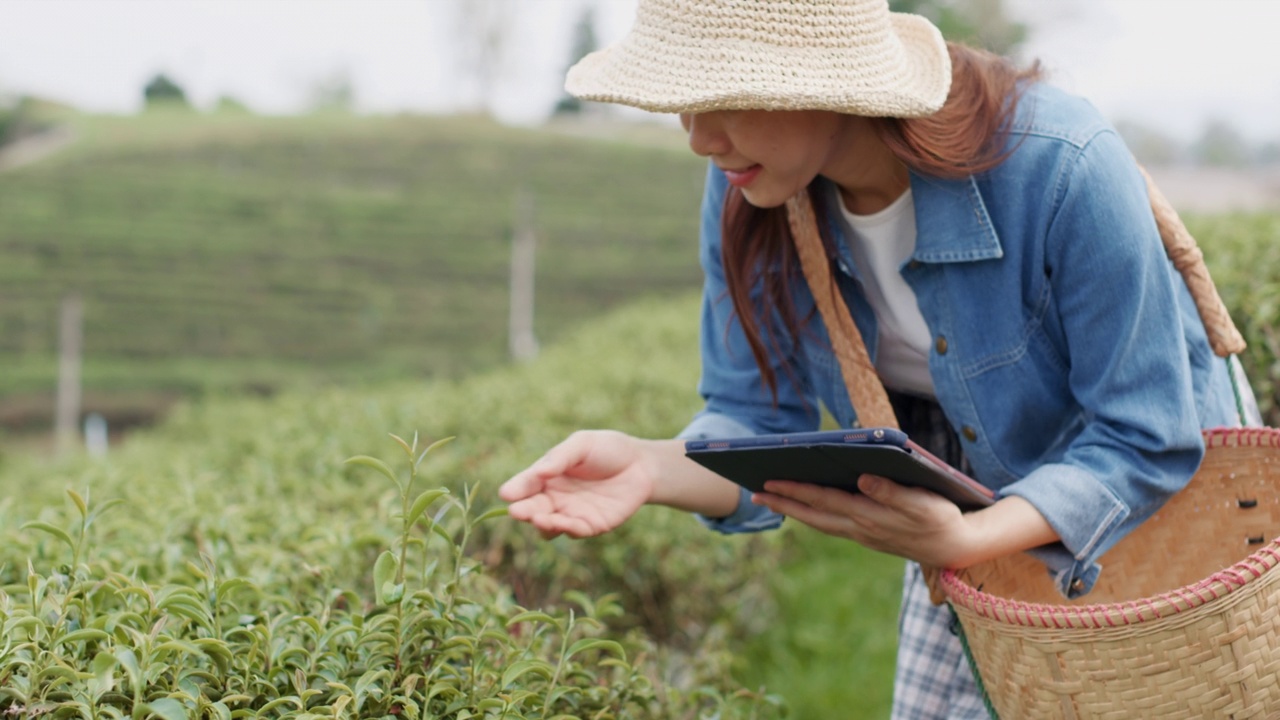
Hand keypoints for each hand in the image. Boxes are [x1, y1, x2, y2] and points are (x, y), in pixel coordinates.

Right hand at [499, 430, 654, 539]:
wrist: (642, 464)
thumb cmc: (608, 449)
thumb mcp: (582, 444)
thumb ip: (561, 457)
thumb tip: (540, 472)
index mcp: (547, 475)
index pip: (526, 484)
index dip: (516, 489)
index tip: (506, 493)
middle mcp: (554, 497)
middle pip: (533, 508)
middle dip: (524, 511)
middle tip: (517, 511)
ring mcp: (571, 513)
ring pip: (549, 525)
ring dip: (544, 524)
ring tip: (540, 518)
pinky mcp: (591, 526)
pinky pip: (575, 531)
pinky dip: (568, 529)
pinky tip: (565, 524)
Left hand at [753, 475, 977, 567]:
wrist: (956, 549)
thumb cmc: (941, 519)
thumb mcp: (923, 503)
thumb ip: (892, 492)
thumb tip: (863, 478)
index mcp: (869, 516)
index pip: (823, 500)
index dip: (795, 491)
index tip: (768, 482)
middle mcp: (859, 527)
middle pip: (813, 514)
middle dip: (782, 502)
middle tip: (753, 492)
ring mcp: (862, 534)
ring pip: (820, 522)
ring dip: (793, 510)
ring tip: (769, 498)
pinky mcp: (868, 535)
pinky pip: (832, 525)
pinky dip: (813, 516)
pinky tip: (805, 508)